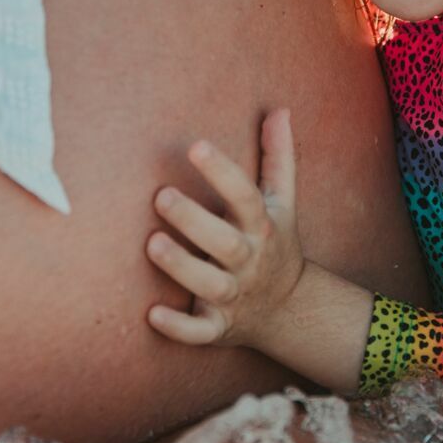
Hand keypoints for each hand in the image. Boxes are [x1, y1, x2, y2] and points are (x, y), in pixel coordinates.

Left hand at [146, 109, 306, 350]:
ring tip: (152, 244)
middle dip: (195, 221)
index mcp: (261, 227)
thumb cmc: (275, 242)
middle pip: (226, 243)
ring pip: (210, 286)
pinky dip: (178, 329)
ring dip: (183, 268)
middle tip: (162, 195)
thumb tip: (280, 109)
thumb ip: (278, 156)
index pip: (245, 196)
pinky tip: (152, 314)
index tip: (196, 145)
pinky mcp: (218, 326)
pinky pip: (199, 333)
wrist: (290, 309)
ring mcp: (234, 296)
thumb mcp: (282, 201)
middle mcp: (249, 261)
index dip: (222, 172)